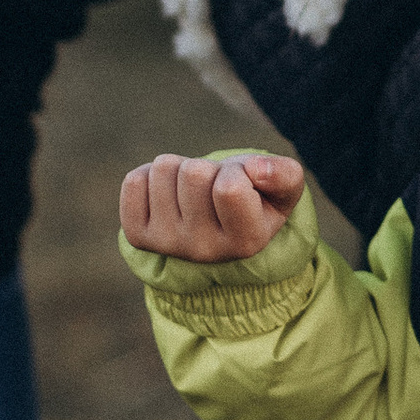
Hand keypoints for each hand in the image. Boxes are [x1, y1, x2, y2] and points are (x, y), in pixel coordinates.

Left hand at [119, 152, 306, 264]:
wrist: (217, 228)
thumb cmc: (254, 200)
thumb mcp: (281, 189)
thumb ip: (284, 175)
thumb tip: (256, 168)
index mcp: (246, 241)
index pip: (229, 187)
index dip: (237, 170)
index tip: (242, 184)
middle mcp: (205, 251)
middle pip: (194, 173)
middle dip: (207, 168)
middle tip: (214, 189)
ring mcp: (168, 245)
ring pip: (164, 169)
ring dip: (180, 169)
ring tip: (193, 192)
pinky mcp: (138, 236)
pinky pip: (135, 180)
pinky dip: (151, 177)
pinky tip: (169, 196)